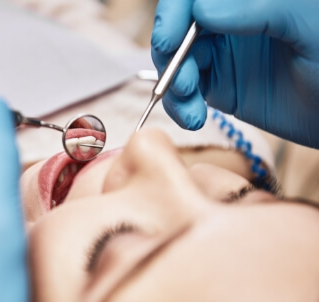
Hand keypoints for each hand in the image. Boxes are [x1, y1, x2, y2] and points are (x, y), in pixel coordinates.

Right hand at [150, 0, 318, 147]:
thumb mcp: (309, 26)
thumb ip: (260, 8)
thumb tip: (203, 9)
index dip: (174, 14)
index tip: (168, 40)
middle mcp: (230, 21)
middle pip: (178, 29)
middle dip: (171, 57)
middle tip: (184, 83)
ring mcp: (222, 53)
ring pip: (176, 62)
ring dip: (173, 87)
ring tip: (191, 110)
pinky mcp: (218, 85)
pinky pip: (185, 92)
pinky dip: (179, 106)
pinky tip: (193, 118)